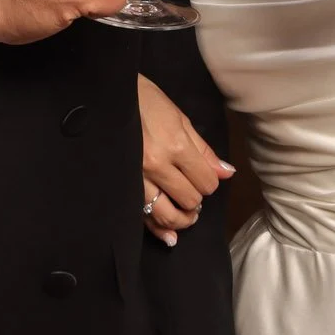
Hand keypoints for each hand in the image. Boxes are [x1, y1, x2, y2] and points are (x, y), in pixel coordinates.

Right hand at [138, 74, 232, 245]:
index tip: (204, 176)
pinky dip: (159, 230)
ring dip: (182, 218)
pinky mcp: (122, 186)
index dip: (210, 182)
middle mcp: (156, 165)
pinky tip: (170, 236)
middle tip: (193, 188)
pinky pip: (142, 216)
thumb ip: (203, 149)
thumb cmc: (145, 101)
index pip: (206, 181)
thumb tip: (227, 173)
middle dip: (196, 198)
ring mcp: (136, 178)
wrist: (108, 98)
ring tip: (187, 213)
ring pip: (167, 214)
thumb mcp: (179, 118)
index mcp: (174, 145)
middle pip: (190, 200)